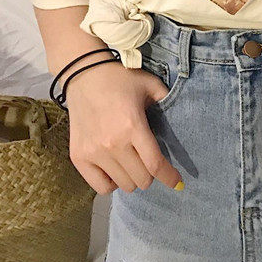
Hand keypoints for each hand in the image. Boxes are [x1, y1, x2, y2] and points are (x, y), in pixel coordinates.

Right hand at [65, 58, 183, 194]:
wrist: (82, 73)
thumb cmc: (119, 79)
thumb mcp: (150, 85)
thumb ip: (167, 101)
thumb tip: (183, 118)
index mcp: (132, 126)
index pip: (155, 164)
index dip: (169, 177)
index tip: (178, 183)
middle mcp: (112, 144)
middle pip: (141, 179)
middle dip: (151, 174)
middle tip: (149, 161)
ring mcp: (93, 152)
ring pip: (123, 185)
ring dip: (133, 177)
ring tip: (132, 162)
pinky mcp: (78, 157)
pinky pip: (101, 187)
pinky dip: (112, 183)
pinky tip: (115, 169)